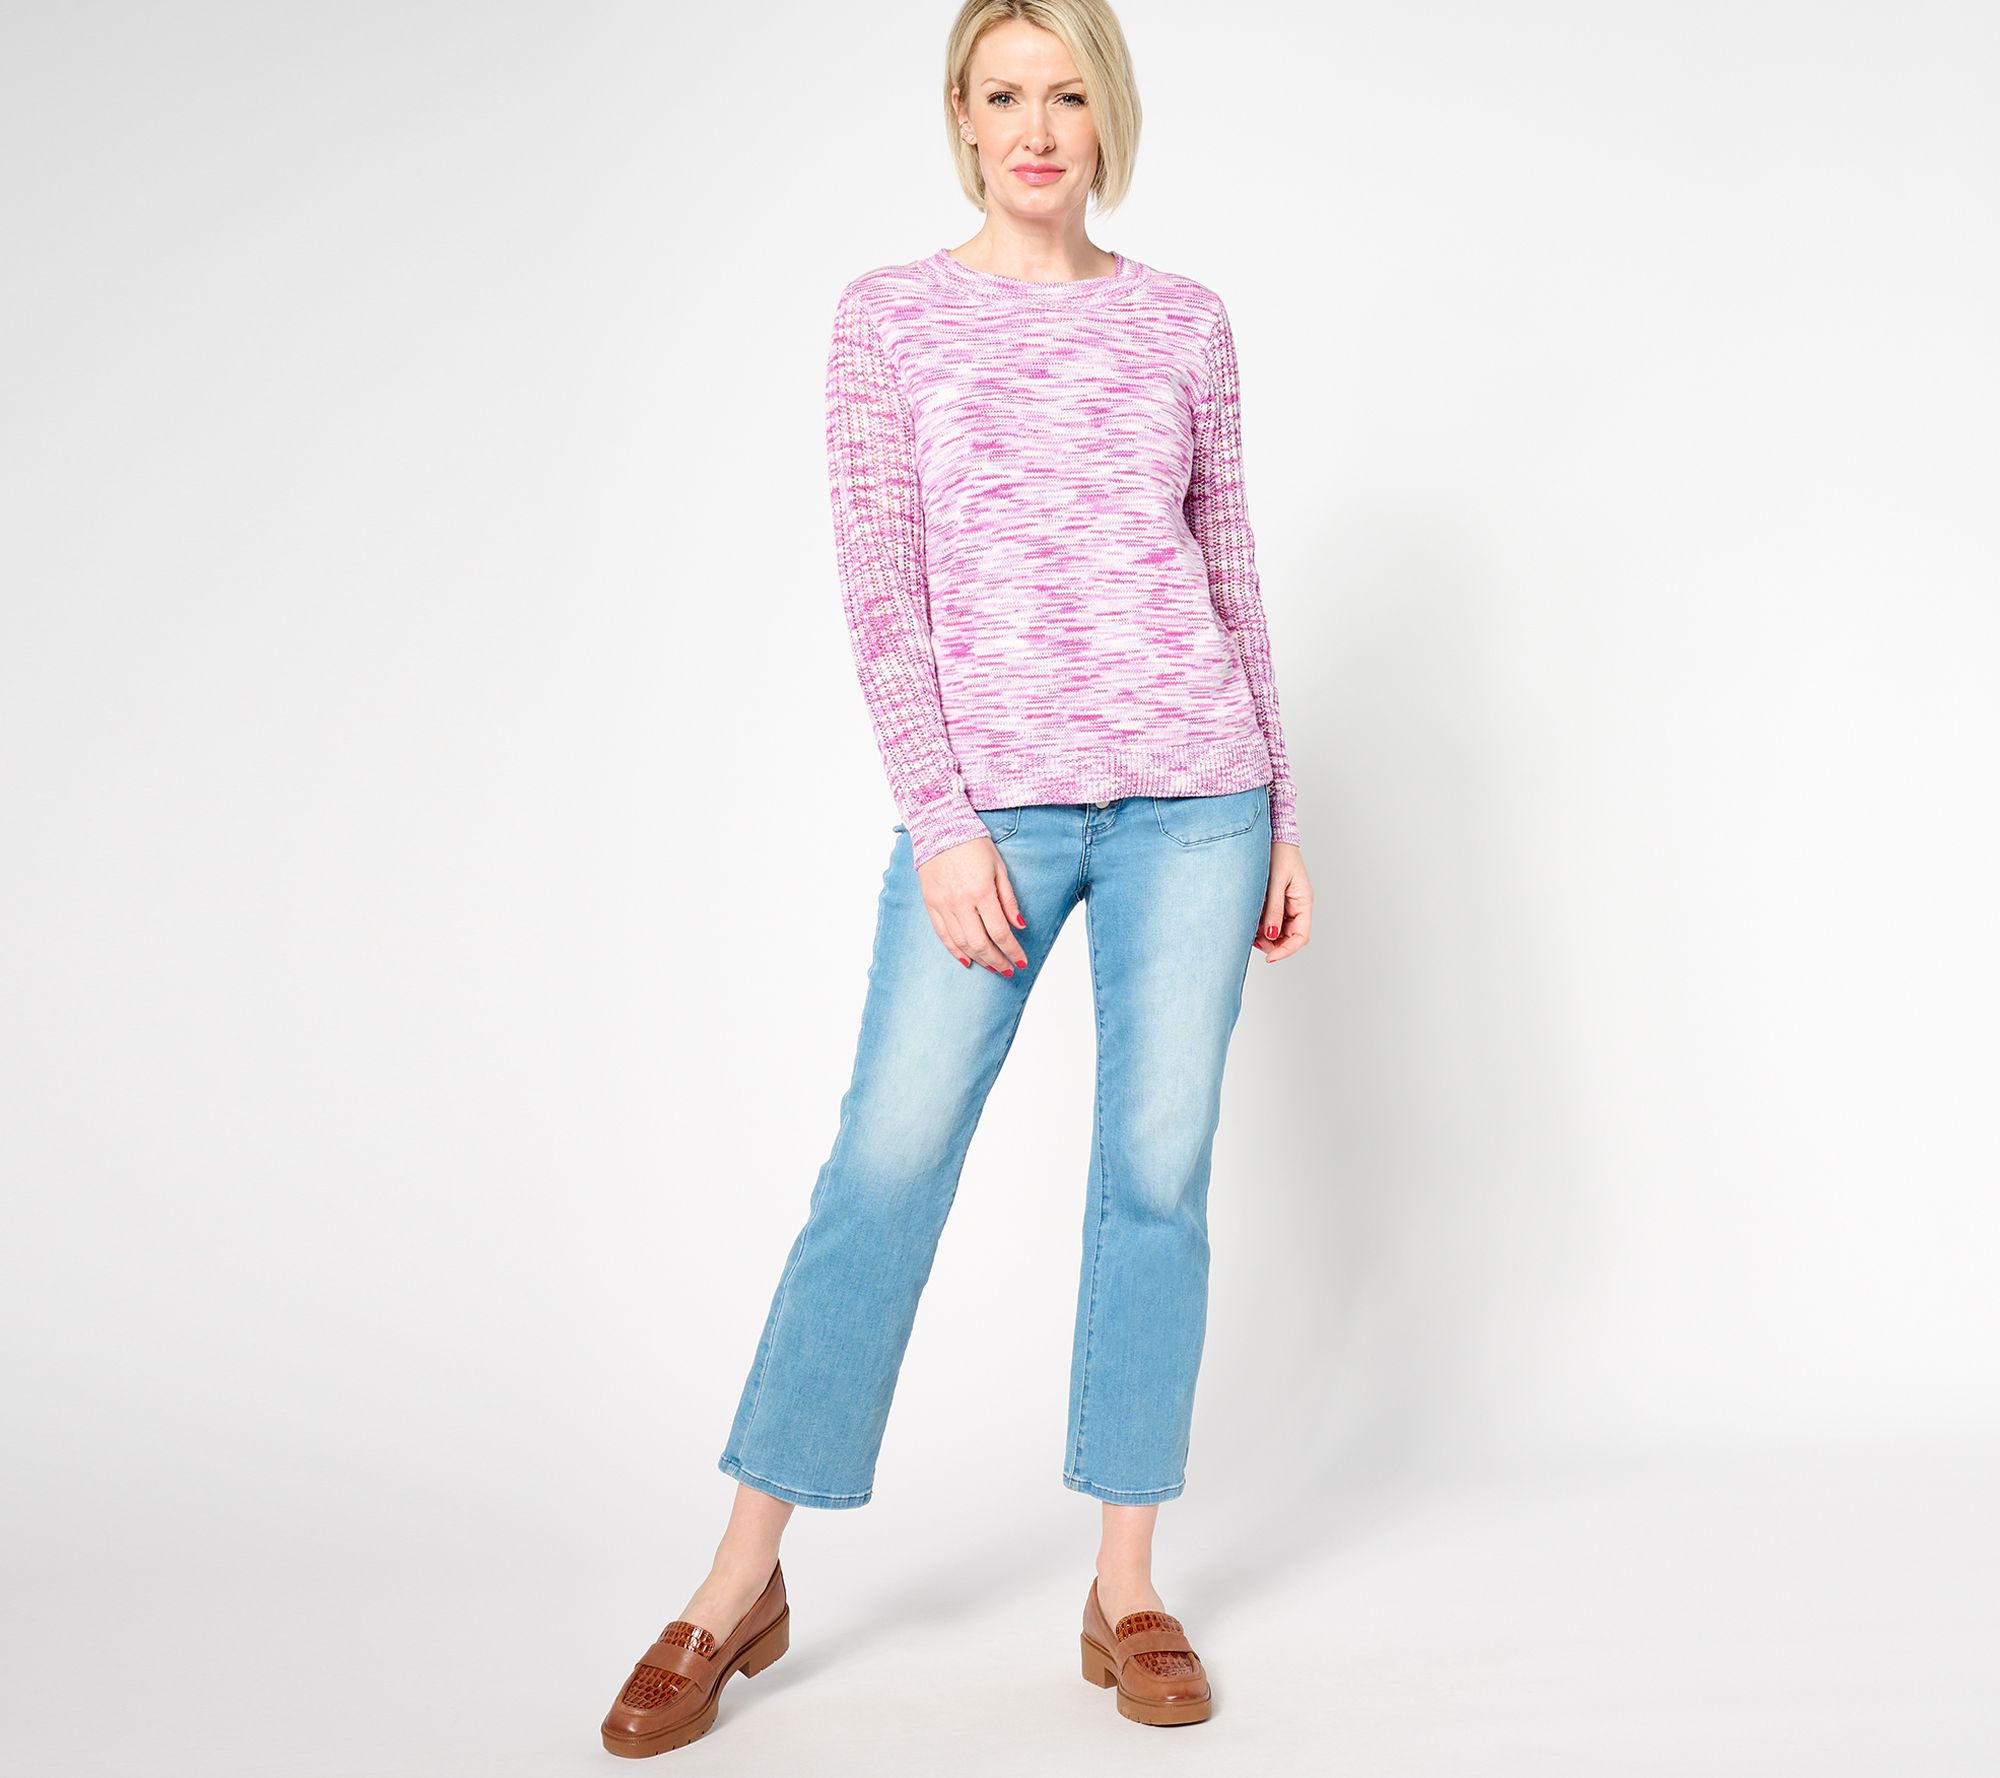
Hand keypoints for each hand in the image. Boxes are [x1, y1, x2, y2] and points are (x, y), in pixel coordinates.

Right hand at [917, 836, 1029, 974]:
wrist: (940, 827)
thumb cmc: (973, 844)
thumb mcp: (999, 867)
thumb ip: (1009, 899)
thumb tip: (1018, 925)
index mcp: (982, 892)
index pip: (1000, 932)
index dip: (1012, 950)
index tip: (1021, 961)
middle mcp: (961, 902)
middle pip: (981, 943)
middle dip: (997, 960)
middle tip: (1008, 969)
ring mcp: (943, 904)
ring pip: (962, 943)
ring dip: (979, 959)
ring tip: (992, 967)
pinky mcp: (930, 903)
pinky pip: (943, 934)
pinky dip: (955, 950)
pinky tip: (967, 960)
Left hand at [1253, 842, 1310, 961]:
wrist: (1272, 835)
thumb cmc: (1278, 853)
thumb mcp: (1274, 883)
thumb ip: (1273, 910)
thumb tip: (1271, 935)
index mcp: (1304, 901)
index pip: (1301, 936)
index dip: (1286, 950)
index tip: (1270, 957)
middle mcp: (1298, 905)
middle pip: (1290, 936)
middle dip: (1273, 944)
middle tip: (1253, 940)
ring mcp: (1288, 903)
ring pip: (1279, 930)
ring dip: (1265, 935)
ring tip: (1249, 928)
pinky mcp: (1277, 900)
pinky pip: (1271, 919)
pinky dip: (1261, 924)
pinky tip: (1250, 920)